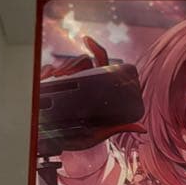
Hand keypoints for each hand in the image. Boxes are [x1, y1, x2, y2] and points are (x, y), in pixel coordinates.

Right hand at [38, 36, 144, 153]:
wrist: (57, 145)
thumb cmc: (81, 137)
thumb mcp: (100, 132)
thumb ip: (119, 127)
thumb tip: (142, 128)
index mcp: (96, 87)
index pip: (99, 61)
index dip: (95, 48)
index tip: (86, 39)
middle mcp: (82, 81)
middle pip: (81, 61)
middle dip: (72, 64)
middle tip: (63, 76)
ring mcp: (66, 82)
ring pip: (65, 65)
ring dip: (59, 70)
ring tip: (54, 79)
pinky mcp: (51, 85)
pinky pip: (48, 71)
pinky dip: (45, 72)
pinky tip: (44, 78)